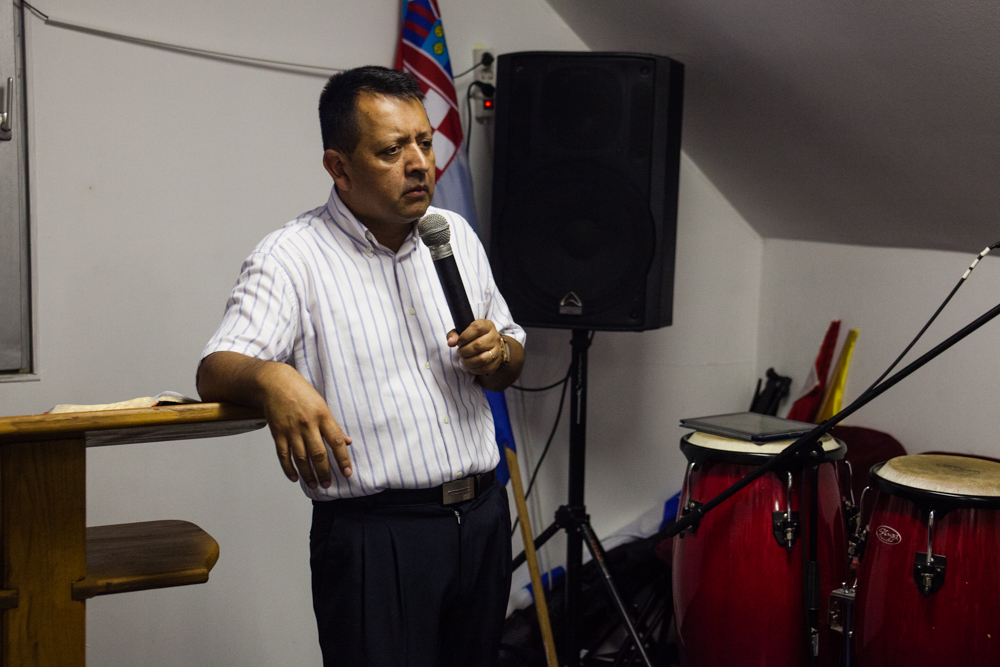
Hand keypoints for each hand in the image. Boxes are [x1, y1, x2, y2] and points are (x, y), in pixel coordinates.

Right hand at [258, 363, 352, 488]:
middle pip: (318, 454)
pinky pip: (283, 455)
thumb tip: (347, 442)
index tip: (348, 473)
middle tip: (328, 484)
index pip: (336, 441)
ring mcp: (291, 430)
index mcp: (322, 416)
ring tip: (315, 484)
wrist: (275, 383)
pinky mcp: (278, 433)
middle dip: (324, 472)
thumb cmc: (301, 392)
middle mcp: (307, 425)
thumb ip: (333, 426)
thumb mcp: (322, 405)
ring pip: (301, 458)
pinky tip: (295, 478)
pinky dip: (289, 468)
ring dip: (308, 474)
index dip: (343, 459)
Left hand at [447, 319, 503, 375]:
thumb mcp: (464, 331)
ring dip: (469, 361)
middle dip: (464, 351)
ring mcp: (497, 350)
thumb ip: (454, 335)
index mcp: (487, 326)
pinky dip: (474, 369)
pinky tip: (469, 366)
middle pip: (478, 345)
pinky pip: (484, 368)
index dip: (464, 336)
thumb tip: (451, 342)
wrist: (492, 346)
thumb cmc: (475, 337)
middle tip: (459, 352)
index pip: (477, 328)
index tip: (459, 342)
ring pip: (482, 358)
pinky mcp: (496, 362)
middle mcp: (494, 337)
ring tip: (463, 360)